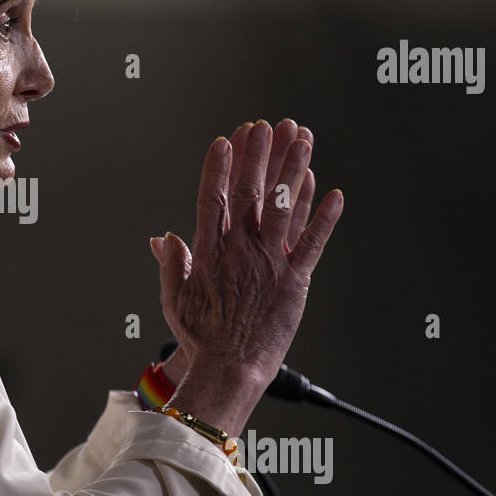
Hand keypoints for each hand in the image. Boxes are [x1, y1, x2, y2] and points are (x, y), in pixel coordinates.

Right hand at [150, 119, 342, 402]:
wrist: (230, 369)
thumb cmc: (201, 339)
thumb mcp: (174, 299)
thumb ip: (171, 264)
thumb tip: (162, 237)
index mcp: (209, 252)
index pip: (212, 198)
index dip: (219, 165)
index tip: (225, 140)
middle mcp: (240, 251)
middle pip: (249, 192)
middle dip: (257, 155)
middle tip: (265, 126)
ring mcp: (269, 263)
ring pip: (285, 207)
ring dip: (294, 169)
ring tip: (302, 139)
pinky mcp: (294, 281)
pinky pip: (313, 243)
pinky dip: (325, 217)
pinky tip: (333, 191)